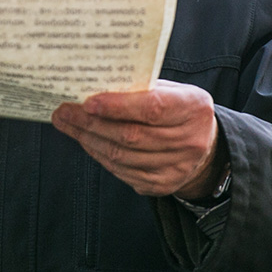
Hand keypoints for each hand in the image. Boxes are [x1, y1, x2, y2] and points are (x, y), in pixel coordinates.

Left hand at [51, 79, 219, 197]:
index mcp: (193, 108)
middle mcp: (189, 140)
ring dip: (89, 140)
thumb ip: (142, 89)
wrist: (206, 146)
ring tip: (68, 124)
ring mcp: (177, 167)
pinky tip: (86, 141)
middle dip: (91, 123)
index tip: (87, 102)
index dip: (117, 106)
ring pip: (122, 156)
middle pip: (131, 135)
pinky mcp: (162, 184)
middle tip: (65, 111)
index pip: (152, 108)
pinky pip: (122, 171)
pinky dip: (99, 155)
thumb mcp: (173, 91)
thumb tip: (95, 87)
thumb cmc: (180, 110)